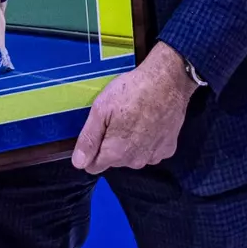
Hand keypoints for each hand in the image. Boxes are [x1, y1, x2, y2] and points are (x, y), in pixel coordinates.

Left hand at [72, 41, 197, 175]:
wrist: (168, 81)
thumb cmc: (131, 91)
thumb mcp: (101, 109)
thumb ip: (89, 139)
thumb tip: (78, 163)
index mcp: (116, 153)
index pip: (94, 166)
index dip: (91, 151)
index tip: (98, 131)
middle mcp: (135, 161)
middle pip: (114, 161)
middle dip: (111, 144)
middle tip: (116, 118)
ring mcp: (154, 156)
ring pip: (133, 157)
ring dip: (130, 144)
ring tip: (134, 118)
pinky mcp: (168, 149)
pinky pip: (151, 151)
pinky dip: (148, 141)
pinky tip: (150, 123)